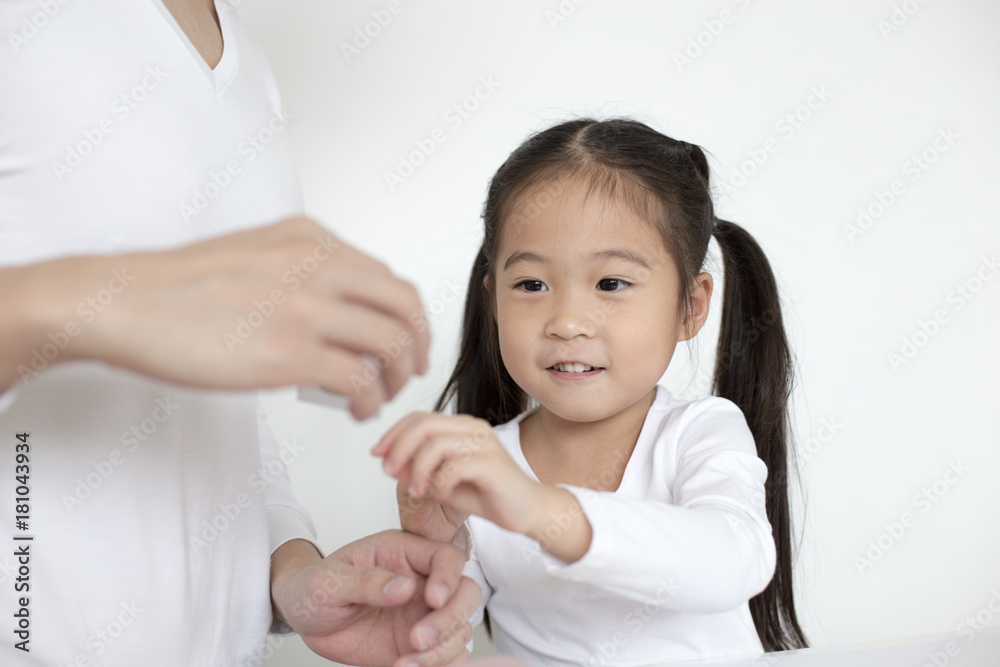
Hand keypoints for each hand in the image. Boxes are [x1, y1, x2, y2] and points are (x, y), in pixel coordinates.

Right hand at [6, 218, 428, 419]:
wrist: (125, 302)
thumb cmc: (177, 286)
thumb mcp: (254, 251)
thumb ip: (300, 268)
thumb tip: (333, 307)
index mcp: (310, 239)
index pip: (387, 277)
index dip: (406, 315)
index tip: (406, 338)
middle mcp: (318, 265)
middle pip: (404, 306)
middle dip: (419, 344)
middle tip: (412, 369)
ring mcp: (307, 308)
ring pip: (391, 344)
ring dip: (396, 377)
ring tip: (380, 396)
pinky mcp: (291, 352)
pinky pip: (360, 381)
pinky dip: (369, 401)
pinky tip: (356, 411)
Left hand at [271, 532, 479, 666]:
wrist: (305, 618)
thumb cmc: (315, 586)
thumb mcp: (330, 580)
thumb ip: (367, 581)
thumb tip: (406, 587)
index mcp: (403, 553)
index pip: (446, 557)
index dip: (448, 578)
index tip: (432, 601)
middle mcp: (421, 582)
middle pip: (465, 593)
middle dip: (450, 619)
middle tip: (417, 640)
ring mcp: (423, 614)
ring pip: (460, 629)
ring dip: (441, 650)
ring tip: (405, 662)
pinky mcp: (419, 645)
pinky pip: (448, 655)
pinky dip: (439, 666)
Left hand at [373, 413, 545, 536]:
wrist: (527, 511)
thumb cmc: (489, 495)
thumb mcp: (443, 483)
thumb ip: (419, 471)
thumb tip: (389, 462)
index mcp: (461, 427)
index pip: (419, 418)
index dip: (393, 433)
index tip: (376, 454)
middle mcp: (473, 428)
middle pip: (424, 424)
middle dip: (399, 447)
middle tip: (388, 471)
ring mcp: (484, 444)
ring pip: (436, 443)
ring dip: (417, 469)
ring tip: (415, 491)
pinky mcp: (492, 464)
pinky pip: (455, 466)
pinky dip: (438, 481)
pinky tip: (437, 494)